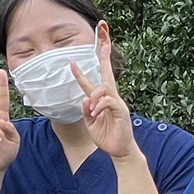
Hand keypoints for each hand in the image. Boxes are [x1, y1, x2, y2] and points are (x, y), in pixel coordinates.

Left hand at [73, 22, 133, 159]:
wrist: (119, 151)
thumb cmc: (106, 136)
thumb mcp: (90, 123)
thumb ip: (86, 110)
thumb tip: (85, 99)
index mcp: (101, 101)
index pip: (92, 83)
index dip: (81, 73)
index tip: (72, 62)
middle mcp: (111, 98)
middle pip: (107, 74)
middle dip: (105, 58)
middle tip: (105, 43)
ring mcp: (118, 104)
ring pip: (105, 88)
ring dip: (94, 96)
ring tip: (91, 111)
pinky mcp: (121, 111)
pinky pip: (109, 101)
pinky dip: (100, 105)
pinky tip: (95, 113)